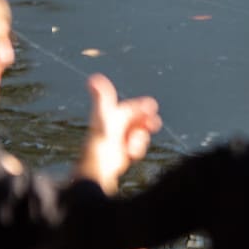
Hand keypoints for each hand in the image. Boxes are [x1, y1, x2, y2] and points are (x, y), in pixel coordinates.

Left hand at [79, 73, 161, 192]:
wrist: (97, 171)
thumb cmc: (99, 142)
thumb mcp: (103, 117)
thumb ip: (102, 98)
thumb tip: (93, 78)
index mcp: (110, 116)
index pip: (129, 107)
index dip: (141, 106)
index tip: (152, 107)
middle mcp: (113, 128)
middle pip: (136, 121)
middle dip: (147, 121)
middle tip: (154, 124)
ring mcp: (118, 142)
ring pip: (138, 135)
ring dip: (141, 138)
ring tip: (134, 144)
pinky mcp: (122, 155)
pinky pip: (136, 148)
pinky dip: (137, 149)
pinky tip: (131, 154)